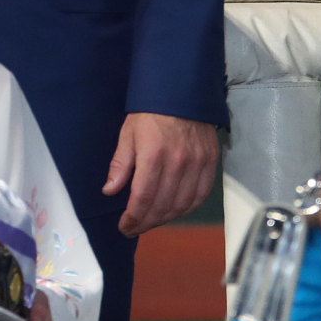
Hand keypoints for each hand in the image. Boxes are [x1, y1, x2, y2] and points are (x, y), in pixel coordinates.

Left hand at [104, 113, 218, 236]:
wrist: (181, 92)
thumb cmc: (150, 112)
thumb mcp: (127, 134)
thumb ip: (120, 165)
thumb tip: (109, 190)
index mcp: (154, 156)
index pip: (143, 198)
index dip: (133, 218)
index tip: (124, 226)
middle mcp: (178, 163)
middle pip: (163, 206)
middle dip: (146, 222)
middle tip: (134, 228)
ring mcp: (197, 164)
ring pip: (182, 205)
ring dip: (165, 219)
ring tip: (151, 221)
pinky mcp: (211, 162)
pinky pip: (201, 195)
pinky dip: (187, 208)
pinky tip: (174, 211)